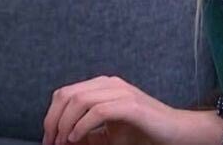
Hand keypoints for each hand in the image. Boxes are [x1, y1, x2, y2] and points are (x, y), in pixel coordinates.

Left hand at [42, 76, 182, 144]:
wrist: (174, 132)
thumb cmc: (143, 132)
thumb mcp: (107, 132)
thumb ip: (86, 131)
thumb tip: (62, 139)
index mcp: (104, 86)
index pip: (66, 93)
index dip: (51, 116)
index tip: (49, 140)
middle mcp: (111, 84)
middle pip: (68, 94)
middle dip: (53, 121)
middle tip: (53, 143)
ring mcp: (122, 92)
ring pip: (80, 100)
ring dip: (65, 125)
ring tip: (64, 143)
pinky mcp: (131, 105)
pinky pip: (98, 111)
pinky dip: (82, 127)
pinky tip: (77, 138)